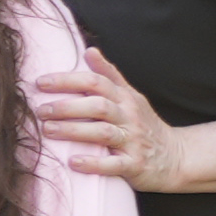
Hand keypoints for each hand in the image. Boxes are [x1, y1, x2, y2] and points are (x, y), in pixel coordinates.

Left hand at [29, 53, 175, 189]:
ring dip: (74, 130)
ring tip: (47, 130)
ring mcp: (133, 141)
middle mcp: (129, 117)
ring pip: (103, 133)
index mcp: (125, 99)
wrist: (176, 156)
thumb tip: (89, 50)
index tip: (40, 82)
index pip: (96, 83)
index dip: (68, 80)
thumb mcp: (129, 97)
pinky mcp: (135, 165)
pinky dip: (94, 163)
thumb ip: (109, 75)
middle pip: (98, 106)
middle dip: (67, 106)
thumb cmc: (143, 124)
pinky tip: (73, 161)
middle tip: (40, 110)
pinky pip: (114, 164)